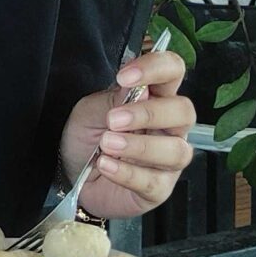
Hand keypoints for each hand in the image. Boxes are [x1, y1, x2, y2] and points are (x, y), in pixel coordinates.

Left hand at [57, 47, 195, 219]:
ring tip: (107, 144)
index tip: (125, 77)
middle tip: (113, 120)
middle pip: (184, 111)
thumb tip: (137, 88)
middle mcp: (169, 127)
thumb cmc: (87, 138)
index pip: (173, 71)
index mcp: (156, 98)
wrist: (71, 176)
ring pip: (177, 151)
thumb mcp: (90, 111)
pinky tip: (106, 165)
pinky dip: (127, 172)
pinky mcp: (159, 189)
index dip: (156, 68)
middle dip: (150, 114)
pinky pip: (154, 182)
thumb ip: (113, 99)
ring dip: (140, 147)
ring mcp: (168, 160)